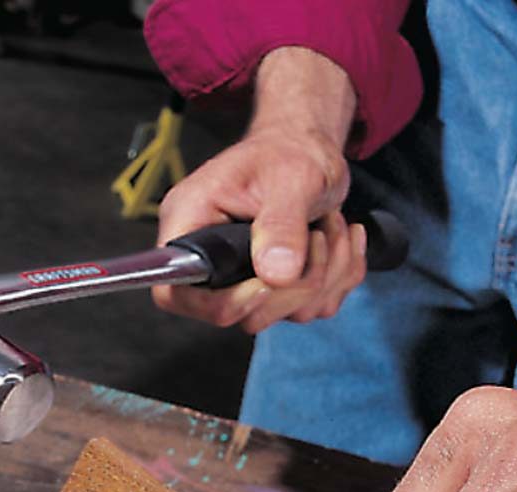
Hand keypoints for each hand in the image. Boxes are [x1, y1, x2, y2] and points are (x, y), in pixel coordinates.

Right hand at [153, 47, 367, 333]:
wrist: (310, 151)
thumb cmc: (290, 152)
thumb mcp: (290, 177)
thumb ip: (281, 224)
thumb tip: (276, 275)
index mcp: (192, 225)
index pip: (176, 293)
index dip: (221, 304)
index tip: (268, 282)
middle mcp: (213, 259)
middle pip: (243, 316)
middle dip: (295, 286)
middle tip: (319, 235)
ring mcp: (247, 280)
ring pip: (285, 313)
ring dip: (327, 274)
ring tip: (331, 225)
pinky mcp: (279, 289)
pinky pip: (313, 307)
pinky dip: (340, 276)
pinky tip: (339, 238)